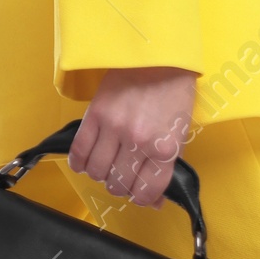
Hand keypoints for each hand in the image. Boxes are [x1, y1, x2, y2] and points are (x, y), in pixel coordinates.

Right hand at [68, 66, 197, 208]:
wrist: (159, 56)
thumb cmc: (174, 93)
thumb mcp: (180, 133)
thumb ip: (168, 168)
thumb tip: (156, 202)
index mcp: (164, 147)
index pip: (146, 192)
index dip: (142, 198)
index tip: (140, 193)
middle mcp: (138, 141)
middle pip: (119, 185)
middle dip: (120, 187)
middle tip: (123, 176)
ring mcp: (115, 128)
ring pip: (97, 172)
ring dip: (101, 175)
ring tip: (107, 166)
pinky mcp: (95, 114)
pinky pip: (80, 151)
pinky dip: (79, 163)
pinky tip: (85, 162)